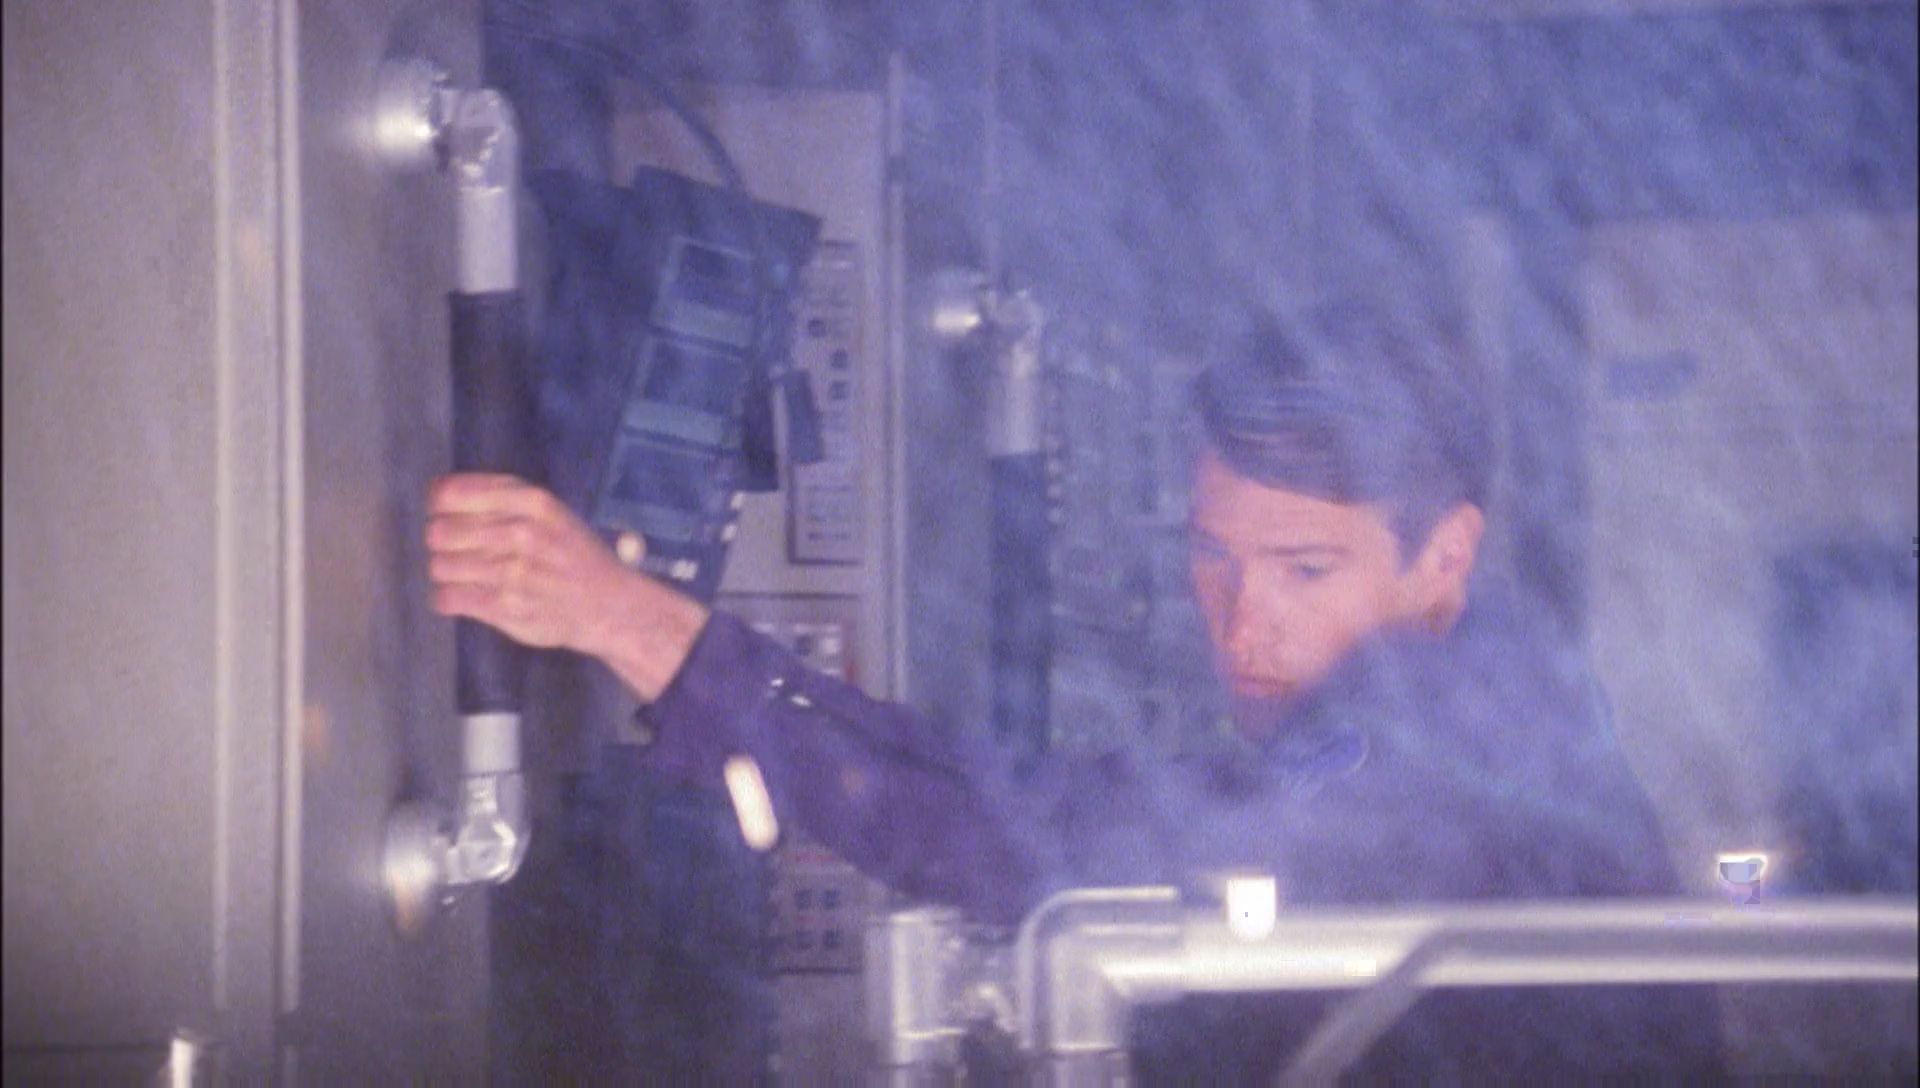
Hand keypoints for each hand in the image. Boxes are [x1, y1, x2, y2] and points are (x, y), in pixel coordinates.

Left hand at [425, 474, 709, 699]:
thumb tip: (438, 491)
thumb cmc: (573, 554)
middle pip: (439, 531)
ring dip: (447, 571)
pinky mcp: (506, 608)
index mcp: (533, 502)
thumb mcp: (550, 511)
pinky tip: (466, 596)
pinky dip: (448, 598)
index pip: (451, 494)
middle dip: (441, 542)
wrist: (609, 606)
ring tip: (467, 575)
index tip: (445, 513)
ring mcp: (514, 573)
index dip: (439, 505)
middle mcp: (522, 533)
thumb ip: (502, 496)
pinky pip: (447, 598)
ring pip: (440, 566)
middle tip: (459, 550)